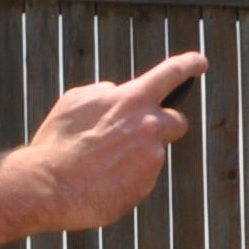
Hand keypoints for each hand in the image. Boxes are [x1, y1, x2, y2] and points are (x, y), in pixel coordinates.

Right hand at [28, 52, 207, 230]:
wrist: (48, 186)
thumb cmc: (58, 141)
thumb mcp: (75, 101)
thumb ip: (103, 94)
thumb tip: (115, 94)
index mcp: (133, 99)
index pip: (171, 73)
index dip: (189, 64)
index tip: (200, 62)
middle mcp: (150, 127)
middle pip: (177, 122)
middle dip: (164, 126)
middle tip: (141, 135)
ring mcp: (151, 159)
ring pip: (152, 154)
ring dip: (135, 157)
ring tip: (100, 165)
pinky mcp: (145, 186)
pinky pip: (140, 179)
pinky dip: (125, 180)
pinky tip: (100, 182)